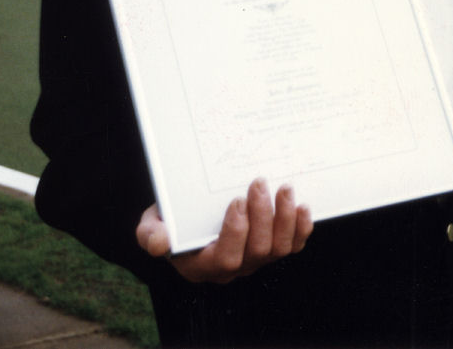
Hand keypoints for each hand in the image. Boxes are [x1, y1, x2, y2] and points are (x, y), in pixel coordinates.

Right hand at [136, 178, 313, 283]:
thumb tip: (159, 242)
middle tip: (259, 183)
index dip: (236, 231)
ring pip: (279, 249)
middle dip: (263, 215)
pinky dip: (301, 227)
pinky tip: (302, 206)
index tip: (236, 200)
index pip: (226, 259)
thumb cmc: (172, 221)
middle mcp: (233, 268)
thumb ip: (150, 235)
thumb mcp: (151, 226)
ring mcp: (255, 260)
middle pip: (257, 251)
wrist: (190, 217)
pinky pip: (293, 246)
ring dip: (285, 217)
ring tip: (284, 188)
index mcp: (202, 265)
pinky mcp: (273, 249)